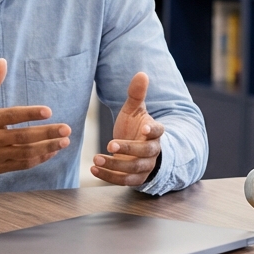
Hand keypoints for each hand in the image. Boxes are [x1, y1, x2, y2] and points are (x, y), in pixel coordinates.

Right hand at [0, 58, 70, 174]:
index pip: (11, 116)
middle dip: (47, 133)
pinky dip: (38, 159)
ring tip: (64, 141)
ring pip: (25, 153)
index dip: (30, 114)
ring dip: (47, 148)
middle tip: (66, 129)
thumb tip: (3, 61)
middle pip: (23, 137)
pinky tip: (51, 151)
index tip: (48, 111)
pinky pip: (22, 165)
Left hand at [91, 71, 164, 186]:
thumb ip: (136, 94)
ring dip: (115, 165)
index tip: (144, 129)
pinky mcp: (135, 178)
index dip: (153, 131)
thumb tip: (141, 73)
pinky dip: (109, 177)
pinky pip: (124, 181)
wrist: (138, 150)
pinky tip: (93, 169)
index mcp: (155, 133)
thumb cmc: (136, 128)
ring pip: (134, 169)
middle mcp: (153, 152)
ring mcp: (145, 167)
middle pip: (145, 153)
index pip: (159, 132)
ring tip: (96, 158)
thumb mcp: (135, 111)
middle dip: (128, 150)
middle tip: (110, 144)